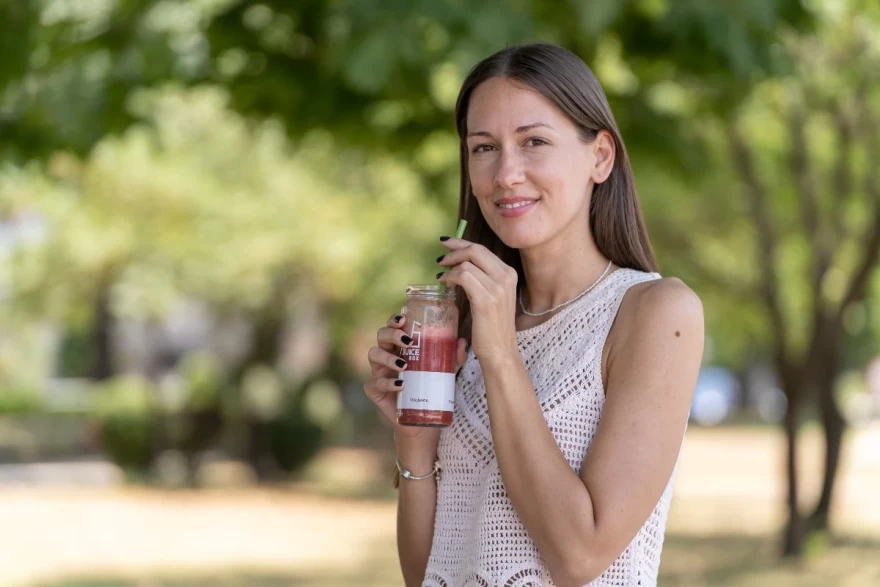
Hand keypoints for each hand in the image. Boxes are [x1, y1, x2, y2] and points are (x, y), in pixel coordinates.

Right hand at [364, 313, 467, 442]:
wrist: (421, 419)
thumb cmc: (430, 388)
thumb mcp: (445, 371)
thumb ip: (453, 357)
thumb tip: (461, 342)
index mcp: (399, 346)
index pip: (392, 326)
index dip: (394, 320)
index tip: (403, 319)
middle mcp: (386, 355)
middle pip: (381, 335)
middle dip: (392, 335)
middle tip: (408, 341)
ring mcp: (378, 372)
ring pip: (374, 355)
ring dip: (388, 358)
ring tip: (404, 365)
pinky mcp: (374, 390)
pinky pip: (375, 383)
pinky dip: (387, 383)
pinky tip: (400, 385)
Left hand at [437, 238, 518, 363]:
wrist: (501, 351)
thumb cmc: (493, 327)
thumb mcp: (494, 297)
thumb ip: (483, 280)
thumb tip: (461, 265)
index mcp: (509, 274)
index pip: (483, 249)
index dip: (462, 243)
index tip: (446, 243)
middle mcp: (506, 277)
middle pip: (475, 250)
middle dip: (454, 250)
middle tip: (440, 259)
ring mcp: (498, 288)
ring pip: (467, 262)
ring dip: (450, 267)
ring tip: (442, 277)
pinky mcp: (486, 299)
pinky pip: (463, 276)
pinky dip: (450, 277)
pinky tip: (446, 284)